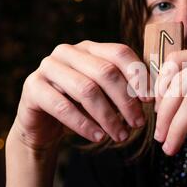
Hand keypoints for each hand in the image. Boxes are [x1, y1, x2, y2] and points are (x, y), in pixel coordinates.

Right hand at [10, 41, 150, 151]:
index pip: (120, 52)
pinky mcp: (33, 87)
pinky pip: (62, 106)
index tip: (150, 101)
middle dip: (126, 101)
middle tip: (139, 124)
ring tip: (121, 135)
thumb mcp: (105, 95)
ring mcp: (48, 67)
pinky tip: (99, 137)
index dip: (138, 76)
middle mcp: (68, 52)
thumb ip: (125, 89)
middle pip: (106, 72)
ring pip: (86, 89)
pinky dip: (84, 124)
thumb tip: (153, 97)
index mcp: (90, 49)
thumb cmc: (81, 107)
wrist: (43, 123)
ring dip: (108, 116)